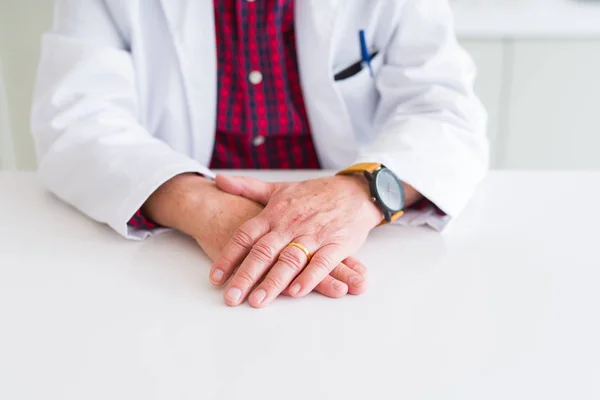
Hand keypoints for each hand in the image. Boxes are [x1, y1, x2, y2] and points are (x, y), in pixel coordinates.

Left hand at [210, 174, 381, 307]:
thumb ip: (248, 188)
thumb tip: (219, 180)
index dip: (229, 256)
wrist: (354, 191)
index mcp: (274, 213)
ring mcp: (314, 235)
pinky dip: (309, 277)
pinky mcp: (337, 244)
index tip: (215, 277)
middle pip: (263, 252)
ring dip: (273, 282)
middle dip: (246, 276)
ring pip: (290, 260)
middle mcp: (290, 225)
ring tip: (258, 301)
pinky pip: (322, 262)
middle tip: (231, 298)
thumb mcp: (279, 188)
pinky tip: (296, 292)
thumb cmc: (314, 194)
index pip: (245, 235)